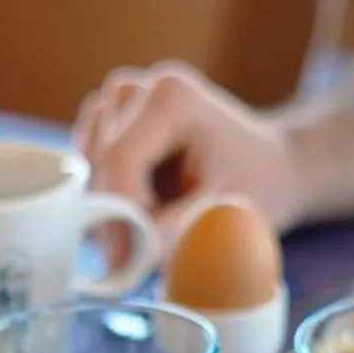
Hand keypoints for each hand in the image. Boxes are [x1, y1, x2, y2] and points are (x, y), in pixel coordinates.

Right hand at [73, 62, 303, 257]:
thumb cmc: (257, 183)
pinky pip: (86, 170)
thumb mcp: (230, 210)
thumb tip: (130, 260)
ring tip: (153, 228)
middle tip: (140, 263)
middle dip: (114, 220)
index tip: (127, 264)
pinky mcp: (105, 119)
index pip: (120, 160)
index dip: (116, 217)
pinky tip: (143, 207)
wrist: (266, 163)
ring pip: (87, 170)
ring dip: (109, 211)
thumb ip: (179, 232)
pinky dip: (106, 200)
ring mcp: (117, 101)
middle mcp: (137, 88)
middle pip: (99, 165)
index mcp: (171, 97)